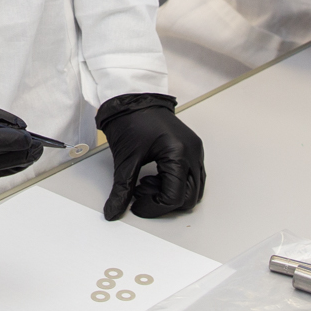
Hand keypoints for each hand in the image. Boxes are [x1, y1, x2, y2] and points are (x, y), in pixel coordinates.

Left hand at [96, 94, 204, 220]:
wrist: (132, 99)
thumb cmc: (131, 120)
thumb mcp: (125, 159)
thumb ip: (122, 190)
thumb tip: (114, 211)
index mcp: (178, 153)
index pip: (174, 197)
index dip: (154, 208)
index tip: (137, 206)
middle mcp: (192, 152)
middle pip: (189, 197)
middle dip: (164, 202)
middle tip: (141, 193)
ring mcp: (195, 150)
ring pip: (194, 189)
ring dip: (172, 194)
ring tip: (148, 183)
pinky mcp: (192, 149)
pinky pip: (193, 177)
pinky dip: (177, 184)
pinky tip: (157, 176)